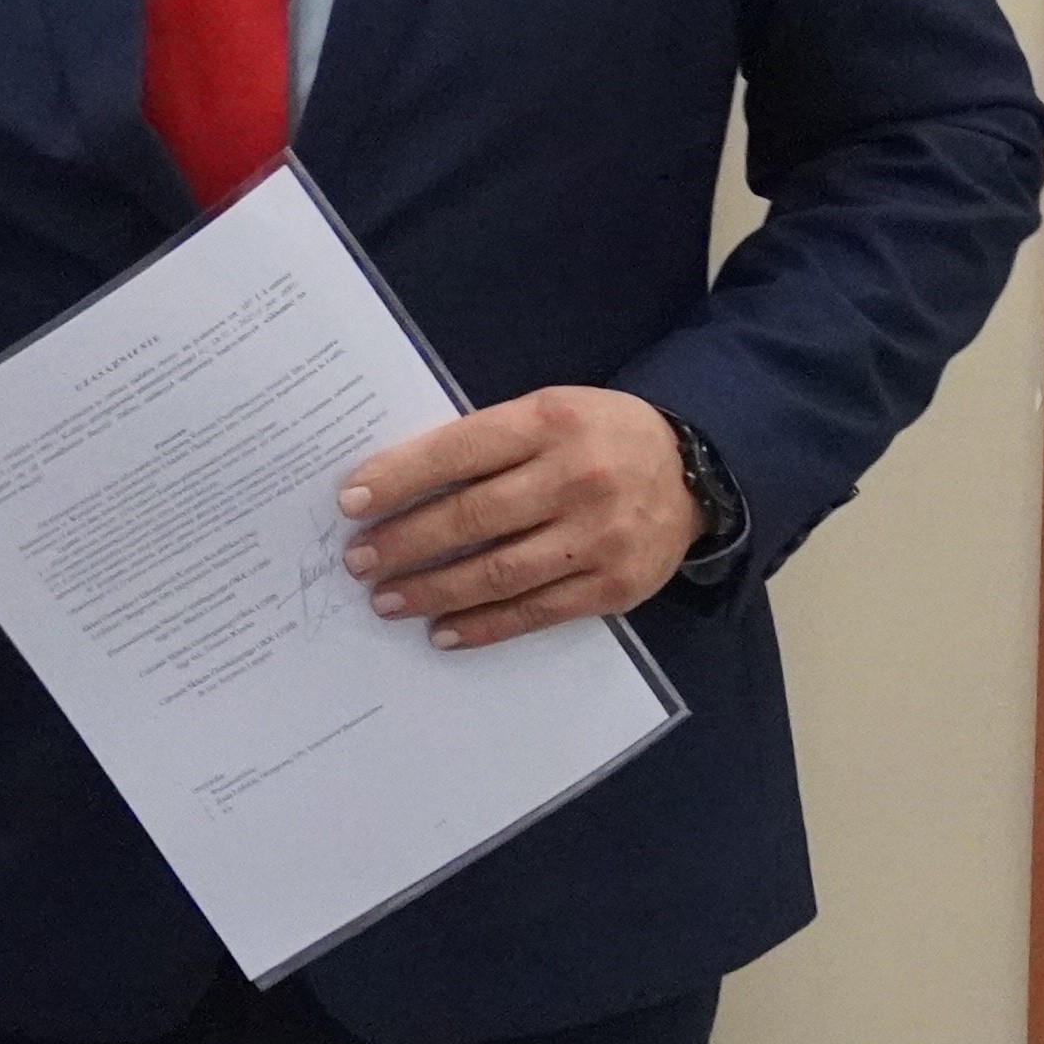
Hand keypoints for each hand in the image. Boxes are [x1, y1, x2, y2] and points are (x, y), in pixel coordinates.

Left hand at [338, 388, 699, 649]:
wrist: (693, 472)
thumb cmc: (593, 437)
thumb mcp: (545, 412)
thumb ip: (484, 442)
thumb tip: (396, 483)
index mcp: (549, 423)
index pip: (459, 451)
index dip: (400, 478)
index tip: (349, 502)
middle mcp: (577, 479)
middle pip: (474, 517)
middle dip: (406, 542)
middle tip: (359, 561)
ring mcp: (600, 537)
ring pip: (500, 572)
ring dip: (435, 591)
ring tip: (387, 600)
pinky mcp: (615, 587)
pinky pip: (537, 612)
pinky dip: (485, 625)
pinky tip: (443, 632)